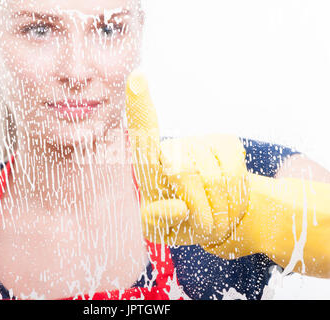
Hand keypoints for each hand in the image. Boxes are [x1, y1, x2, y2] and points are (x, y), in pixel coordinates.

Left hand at [125, 70, 248, 246]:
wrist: (216, 216)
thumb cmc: (179, 221)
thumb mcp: (159, 230)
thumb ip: (157, 221)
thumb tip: (177, 207)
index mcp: (148, 168)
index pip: (143, 137)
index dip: (139, 109)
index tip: (137, 78)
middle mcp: (171, 147)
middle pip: (184, 172)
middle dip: (196, 205)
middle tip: (199, 217)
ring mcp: (199, 142)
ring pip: (214, 177)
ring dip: (217, 206)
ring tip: (212, 209)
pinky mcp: (226, 142)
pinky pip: (235, 171)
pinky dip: (234, 195)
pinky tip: (226, 196)